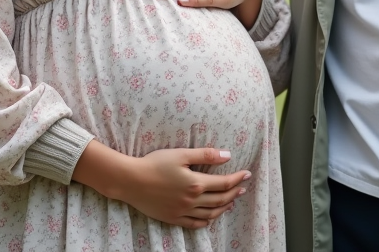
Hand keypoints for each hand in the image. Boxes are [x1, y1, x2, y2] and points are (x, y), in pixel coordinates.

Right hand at [72, 141, 250, 228]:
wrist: (131, 181)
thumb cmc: (154, 163)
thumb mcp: (181, 154)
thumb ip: (205, 155)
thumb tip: (227, 155)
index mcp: (196, 184)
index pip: (224, 183)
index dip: (237, 178)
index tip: (247, 174)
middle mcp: (192, 200)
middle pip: (220, 200)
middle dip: (234, 193)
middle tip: (242, 188)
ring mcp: (183, 212)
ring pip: (210, 213)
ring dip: (224, 207)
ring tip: (231, 201)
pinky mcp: (173, 218)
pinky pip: (195, 223)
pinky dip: (206, 221)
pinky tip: (210, 217)